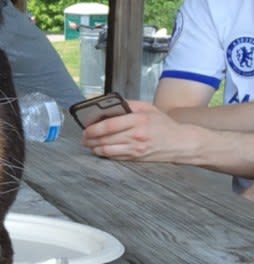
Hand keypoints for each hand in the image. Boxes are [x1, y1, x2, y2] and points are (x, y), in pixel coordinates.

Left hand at [81, 100, 202, 162]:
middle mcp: (137, 136)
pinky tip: (100, 150)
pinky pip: (115, 158)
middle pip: (106, 139)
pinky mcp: (137, 159)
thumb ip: (128, 104)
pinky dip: (105, 154)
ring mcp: (136, 149)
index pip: (110, 125)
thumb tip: (108, 105)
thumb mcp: (148, 107)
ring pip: (108, 151)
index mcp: (139, 120)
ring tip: (88, 144)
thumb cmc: (163, 124)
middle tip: (83, 137)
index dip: (94, 128)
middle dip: (90, 139)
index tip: (86, 128)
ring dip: (95, 148)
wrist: (181, 143)